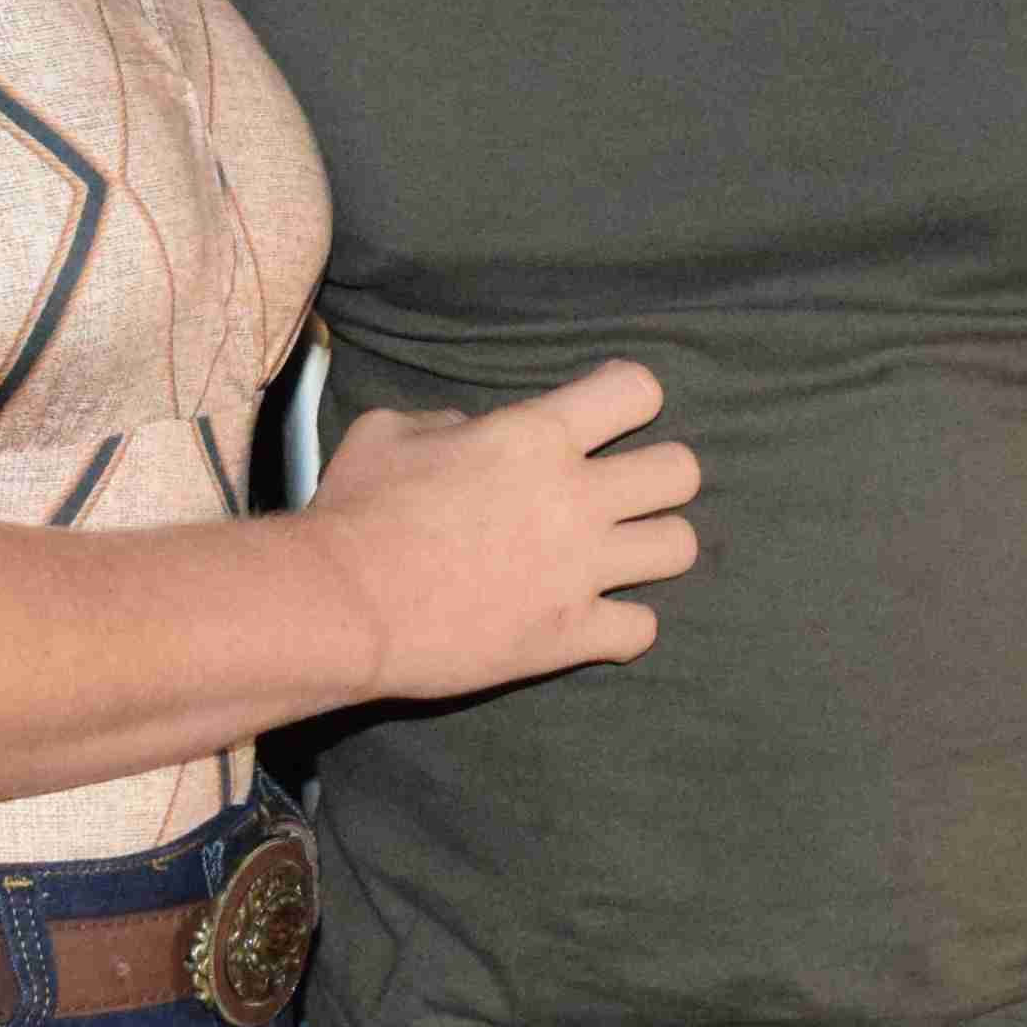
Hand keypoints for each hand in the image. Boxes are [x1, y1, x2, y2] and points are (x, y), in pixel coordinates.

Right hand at [301, 361, 699, 697]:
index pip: (637, 390)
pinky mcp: (571, 635)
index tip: (606, 415)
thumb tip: (471, 430)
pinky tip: (594, 620)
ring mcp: (581, 570)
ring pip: (680, 547)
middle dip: (659, 477)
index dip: (628, 397)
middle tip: (620, 493)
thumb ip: (447, 422)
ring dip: (653, 547)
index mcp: (537, 436)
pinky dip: (623, 626)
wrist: (345, 605)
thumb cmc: (357, 509)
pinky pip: (642, 629)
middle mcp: (577, 498)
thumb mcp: (390, 432)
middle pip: (682, 471)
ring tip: (618, 555)